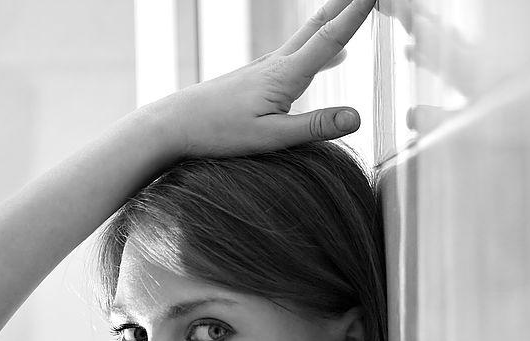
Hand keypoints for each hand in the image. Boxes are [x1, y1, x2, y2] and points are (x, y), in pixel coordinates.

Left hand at [162, 0, 375, 157]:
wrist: (173, 123)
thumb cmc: (217, 132)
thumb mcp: (270, 138)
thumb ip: (314, 127)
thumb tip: (357, 117)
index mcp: (284, 76)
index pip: (330, 38)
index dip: (356, 14)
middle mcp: (275, 64)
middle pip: (318, 26)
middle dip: (345, 5)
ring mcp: (262, 68)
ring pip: (305, 37)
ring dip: (332, 20)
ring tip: (352, 9)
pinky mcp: (253, 78)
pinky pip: (293, 54)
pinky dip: (316, 44)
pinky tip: (324, 58)